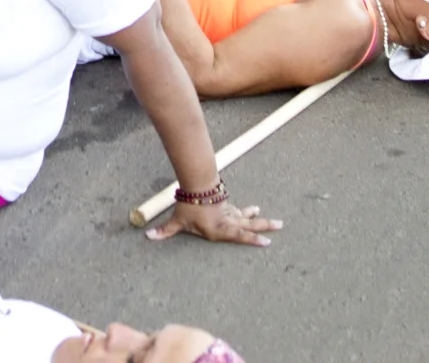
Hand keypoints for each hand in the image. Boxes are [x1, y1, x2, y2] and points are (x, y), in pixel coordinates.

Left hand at [148, 194, 281, 246]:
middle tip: (280, 226)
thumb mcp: (177, 221)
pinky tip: (254, 211)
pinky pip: (240, 211)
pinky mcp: (227, 206)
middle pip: (249, 224)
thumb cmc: (188, 205)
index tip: (266, 242)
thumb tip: (148, 237)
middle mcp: (227, 222)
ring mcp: (229, 213)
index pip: (238, 236)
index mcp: (218, 229)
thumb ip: (165, 231)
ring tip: (276, 222)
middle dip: (264, 226)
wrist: (196, 184)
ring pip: (247, 217)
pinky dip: (247, 212)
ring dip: (260, 219)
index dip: (252, 240)